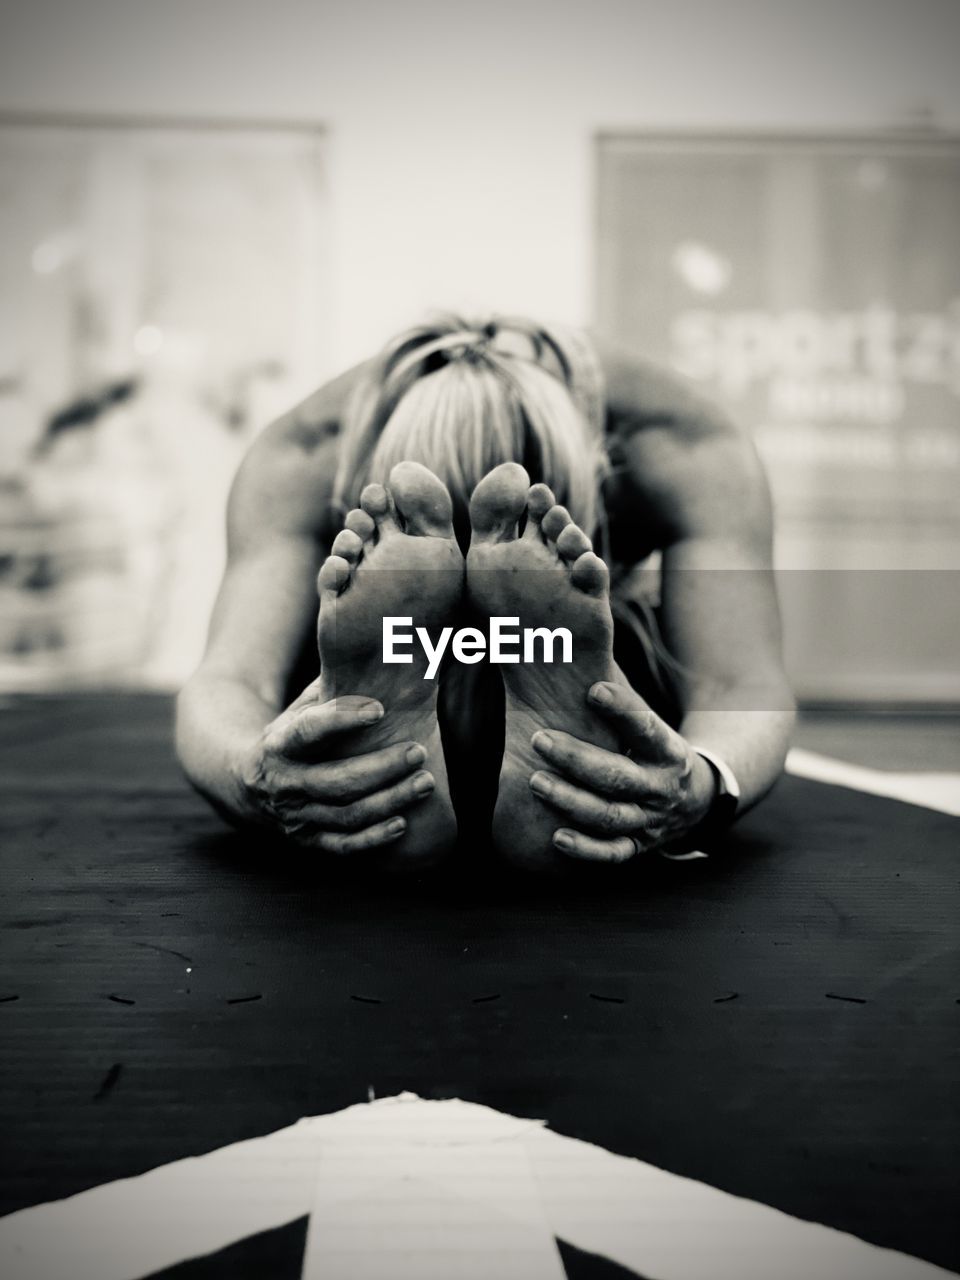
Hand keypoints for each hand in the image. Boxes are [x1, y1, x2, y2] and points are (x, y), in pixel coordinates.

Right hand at [236, 684, 433, 854]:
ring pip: (345, 816)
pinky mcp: (308, 841)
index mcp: (279, 743)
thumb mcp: (300, 706)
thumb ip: (332, 684)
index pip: (308, 731)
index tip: (380, 709)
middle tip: (419, 752)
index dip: (342, 720)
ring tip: (425, 782)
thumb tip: (371, 640)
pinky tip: (402, 822)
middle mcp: (284, 784)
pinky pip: (342, 847)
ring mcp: (296, 817)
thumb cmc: (292, 734)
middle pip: (335, 781)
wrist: (246, 784)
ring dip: (388, 801)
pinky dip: (373, 839)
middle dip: (381, 768)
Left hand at [528, 681, 715, 861]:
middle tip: (539, 738)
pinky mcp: (638, 846)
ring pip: (611, 815)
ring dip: (572, 801)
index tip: (593, 689)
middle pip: (619, 776)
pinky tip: (556, 837)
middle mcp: (661, 787)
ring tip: (536, 782)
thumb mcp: (648, 722)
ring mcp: (650, 820)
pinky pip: (612, 853)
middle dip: (578, 759)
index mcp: (668, 749)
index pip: (647, 727)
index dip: (623, 709)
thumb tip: (581, 641)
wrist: (694, 801)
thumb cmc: (652, 750)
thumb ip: (617, 697)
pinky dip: (586, 849)